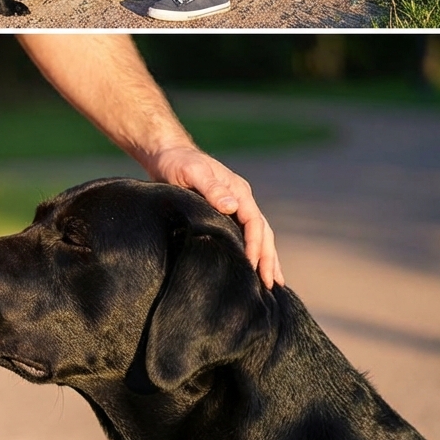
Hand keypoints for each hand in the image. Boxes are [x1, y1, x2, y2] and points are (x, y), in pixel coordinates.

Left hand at [145, 145, 283, 288]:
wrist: (167, 154)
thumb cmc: (177, 162)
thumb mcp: (192, 172)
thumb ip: (211, 188)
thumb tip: (231, 206)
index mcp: (238, 190)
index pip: (254, 222)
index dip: (255, 244)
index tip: (252, 265)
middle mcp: (240, 199)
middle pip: (262, 232)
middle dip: (268, 258)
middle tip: (271, 284)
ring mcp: (235, 206)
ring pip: (258, 235)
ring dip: (266, 258)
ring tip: (272, 283)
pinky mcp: (225, 214)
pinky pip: (245, 235)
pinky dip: (254, 251)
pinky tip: (254, 267)